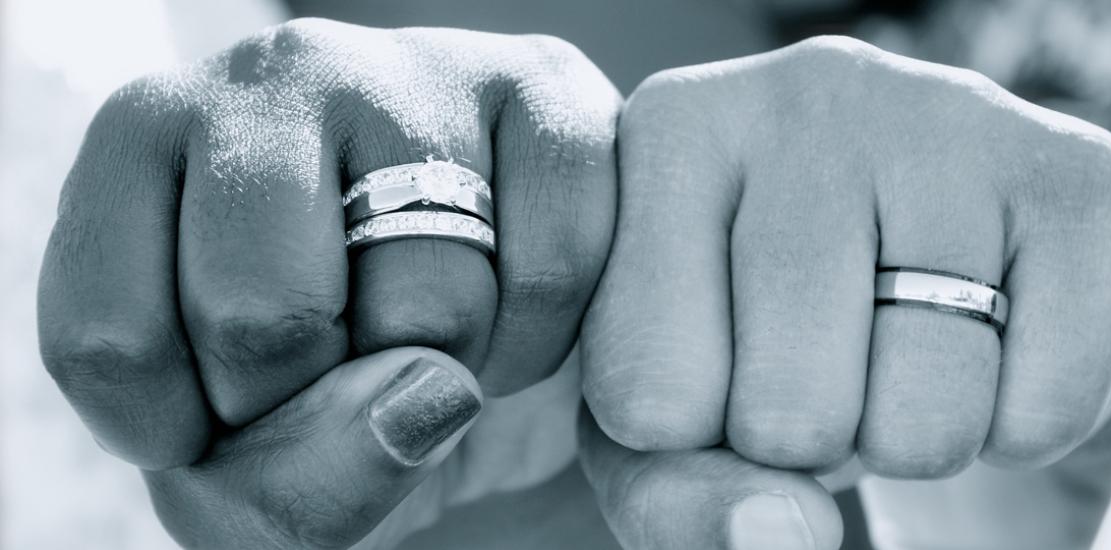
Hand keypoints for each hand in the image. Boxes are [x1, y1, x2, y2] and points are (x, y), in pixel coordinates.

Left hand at [39, 18, 618, 547]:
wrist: (469, 317)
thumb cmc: (326, 376)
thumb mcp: (255, 466)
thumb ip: (291, 489)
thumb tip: (429, 398)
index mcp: (143, 144)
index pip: (111, 342)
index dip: (183, 433)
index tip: (227, 416)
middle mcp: (272, 77)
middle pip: (262, 319)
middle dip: (320, 404)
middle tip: (348, 373)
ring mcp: (414, 71)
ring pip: (428, 305)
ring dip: (445, 383)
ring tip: (435, 343)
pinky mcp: (545, 85)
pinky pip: (549, 273)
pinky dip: (537, 345)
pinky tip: (508, 320)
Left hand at [581, 36, 1110, 545]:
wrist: (913, 246)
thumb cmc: (754, 328)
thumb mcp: (672, 413)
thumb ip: (676, 494)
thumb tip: (779, 531)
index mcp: (670, 137)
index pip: (647, 391)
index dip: (690, 431)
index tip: (711, 373)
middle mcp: (800, 95)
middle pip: (787, 409)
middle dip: (805, 439)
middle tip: (820, 370)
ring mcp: (945, 120)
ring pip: (921, 415)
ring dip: (908, 438)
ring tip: (894, 358)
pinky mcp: (1074, 178)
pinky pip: (1045, 405)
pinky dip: (1015, 427)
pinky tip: (982, 352)